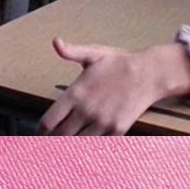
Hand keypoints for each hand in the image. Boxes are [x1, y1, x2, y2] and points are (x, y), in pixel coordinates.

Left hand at [38, 40, 189, 135]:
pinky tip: (87, 144)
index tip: (40, 132)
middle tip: (51, 141)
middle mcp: (87, 110)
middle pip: (61, 136)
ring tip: (68, 143)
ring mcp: (102, 122)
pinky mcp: (116, 130)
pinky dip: (91, 146)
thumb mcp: (93, 53)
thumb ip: (72, 52)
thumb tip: (55, 42)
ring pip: (78, 144)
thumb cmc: (119, 63)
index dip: (41, 129)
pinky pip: (98, 145)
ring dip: (72, 144)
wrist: (149, 74)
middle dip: (54, 139)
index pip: (49, 121)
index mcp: (76, 93)